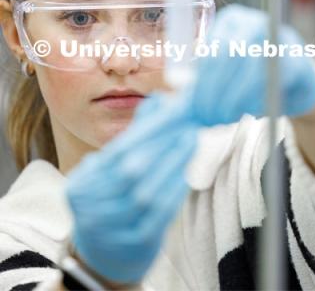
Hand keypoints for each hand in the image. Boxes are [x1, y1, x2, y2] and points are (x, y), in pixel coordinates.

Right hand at [65, 90, 197, 284]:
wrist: (107, 256)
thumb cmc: (114, 202)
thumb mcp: (115, 171)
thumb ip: (137, 136)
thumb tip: (159, 99)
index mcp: (81, 183)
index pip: (117, 150)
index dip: (147, 130)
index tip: (173, 113)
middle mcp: (89, 207)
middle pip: (130, 168)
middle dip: (162, 143)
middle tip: (186, 123)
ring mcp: (109, 228)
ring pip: (145, 190)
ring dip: (172, 163)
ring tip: (190, 141)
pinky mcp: (133, 243)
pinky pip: (158, 213)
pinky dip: (174, 190)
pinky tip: (186, 172)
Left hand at [188, 4, 314, 125]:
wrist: (299, 80)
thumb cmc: (255, 76)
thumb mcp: (227, 72)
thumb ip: (208, 80)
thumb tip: (184, 101)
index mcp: (233, 19)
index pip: (212, 50)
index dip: (202, 81)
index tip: (196, 107)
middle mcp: (255, 21)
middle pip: (229, 56)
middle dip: (215, 91)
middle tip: (208, 117)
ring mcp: (278, 38)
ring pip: (249, 69)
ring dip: (234, 98)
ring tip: (223, 118)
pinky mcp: (297, 59)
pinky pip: (272, 81)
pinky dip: (256, 99)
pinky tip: (247, 112)